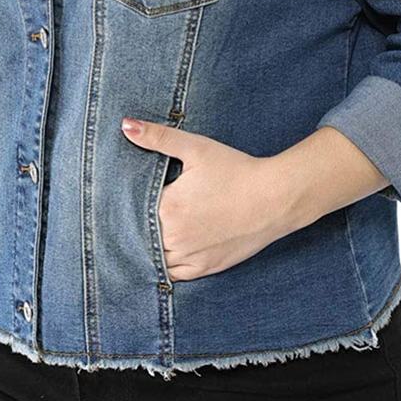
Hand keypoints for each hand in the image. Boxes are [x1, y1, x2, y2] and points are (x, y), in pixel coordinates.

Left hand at [120, 117, 306, 281]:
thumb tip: (125, 125)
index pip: (133, 210)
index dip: (130, 204)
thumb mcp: (196, 148)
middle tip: (133, 217)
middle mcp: (175, 237)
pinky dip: (167, 266)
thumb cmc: (236, 170)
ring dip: (149, 249)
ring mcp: (191, 256)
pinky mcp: (206, 268)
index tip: (125, 199)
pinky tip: (165, 253)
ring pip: (155, 259)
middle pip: (141, 237)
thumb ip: (158, 137)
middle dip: (137, 226)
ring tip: (147, 235)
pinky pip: (175, 275)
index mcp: (167, 208)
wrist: (275, 198)